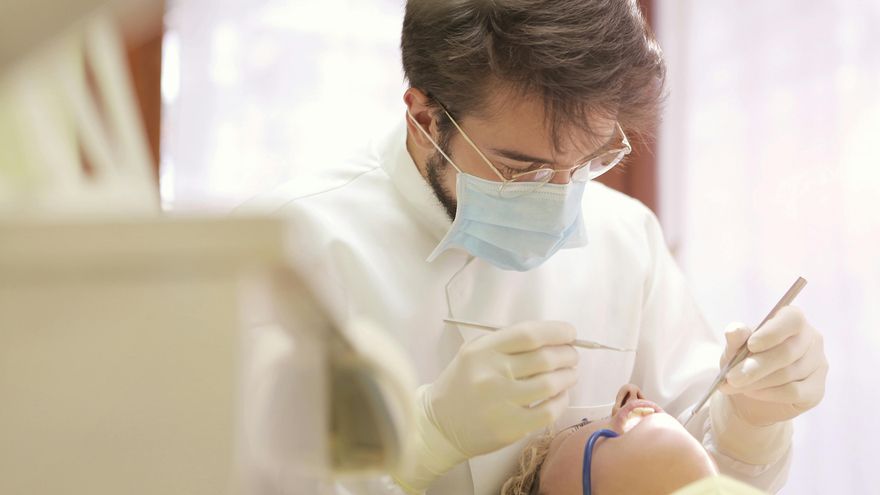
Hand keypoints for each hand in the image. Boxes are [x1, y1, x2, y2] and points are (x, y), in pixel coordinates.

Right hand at [392, 321, 577, 491]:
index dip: (557, 331)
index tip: (570, 333)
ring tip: (570, 374)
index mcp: (483, 351)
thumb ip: (506, 343)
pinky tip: (561, 395)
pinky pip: (548, 411)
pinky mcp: (510, 427)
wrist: (439, 425)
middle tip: (572, 356)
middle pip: (544, 358)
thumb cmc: (461, 383)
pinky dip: (562, 400)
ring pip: (550, 384)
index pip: (529, 335)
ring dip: (568, 376)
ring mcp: (502, 402)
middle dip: (568, 354)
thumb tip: (551, 339)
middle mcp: (492, 374)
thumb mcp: (473, 353)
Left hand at [718, 306, 828, 425]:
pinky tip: (754, 392)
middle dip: (756, 366)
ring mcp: (818, 365)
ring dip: (757, 381)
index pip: (792, 319)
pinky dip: (769, 393)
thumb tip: (735, 330)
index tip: (751, 345)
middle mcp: (811, 339)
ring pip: (788, 374)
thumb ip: (735, 338)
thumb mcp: (733, 349)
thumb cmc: (742, 361)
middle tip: (731, 377)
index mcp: (792, 320)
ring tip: (736, 384)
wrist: (748, 392)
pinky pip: (794, 392)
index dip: (772, 332)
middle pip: (787, 352)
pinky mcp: (817, 390)